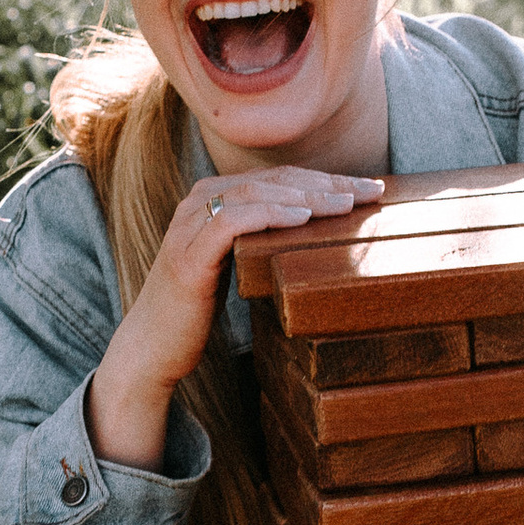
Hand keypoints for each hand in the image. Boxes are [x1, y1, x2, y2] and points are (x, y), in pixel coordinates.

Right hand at [89, 166, 381, 469]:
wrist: (153, 347)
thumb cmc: (198, 308)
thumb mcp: (237, 264)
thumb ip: (264, 241)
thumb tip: (321, 235)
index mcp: (213, 198)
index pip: (279, 178)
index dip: (326, 179)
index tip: (369, 189)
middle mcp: (199, 202)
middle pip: (274, 179)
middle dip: (326, 183)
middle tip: (370, 192)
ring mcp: (190, 226)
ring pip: (256, 192)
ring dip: (306, 196)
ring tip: (345, 204)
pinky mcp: (188, 256)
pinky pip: (232, 221)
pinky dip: (269, 214)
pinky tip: (302, 218)